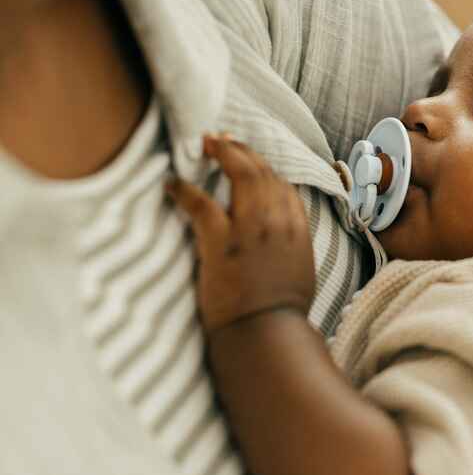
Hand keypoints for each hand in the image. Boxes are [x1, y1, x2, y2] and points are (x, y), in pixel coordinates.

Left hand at [166, 133, 314, 332]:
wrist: (267, 335)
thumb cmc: (281, 315)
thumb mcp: (299, 273)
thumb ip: (290, 248)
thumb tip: (277, 240)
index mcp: (298, 231)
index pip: (283, 186)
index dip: (264, 167)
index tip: (248, 158)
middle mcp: (278, 222)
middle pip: (263, 171)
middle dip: (242, 150)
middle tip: (222, 139)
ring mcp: (250, 229)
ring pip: (240, 173)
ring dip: (221, 153)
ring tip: (205, 143)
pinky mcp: (221, 240)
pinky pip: (200, 202)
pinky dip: (183, 189)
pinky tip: (171, 183)